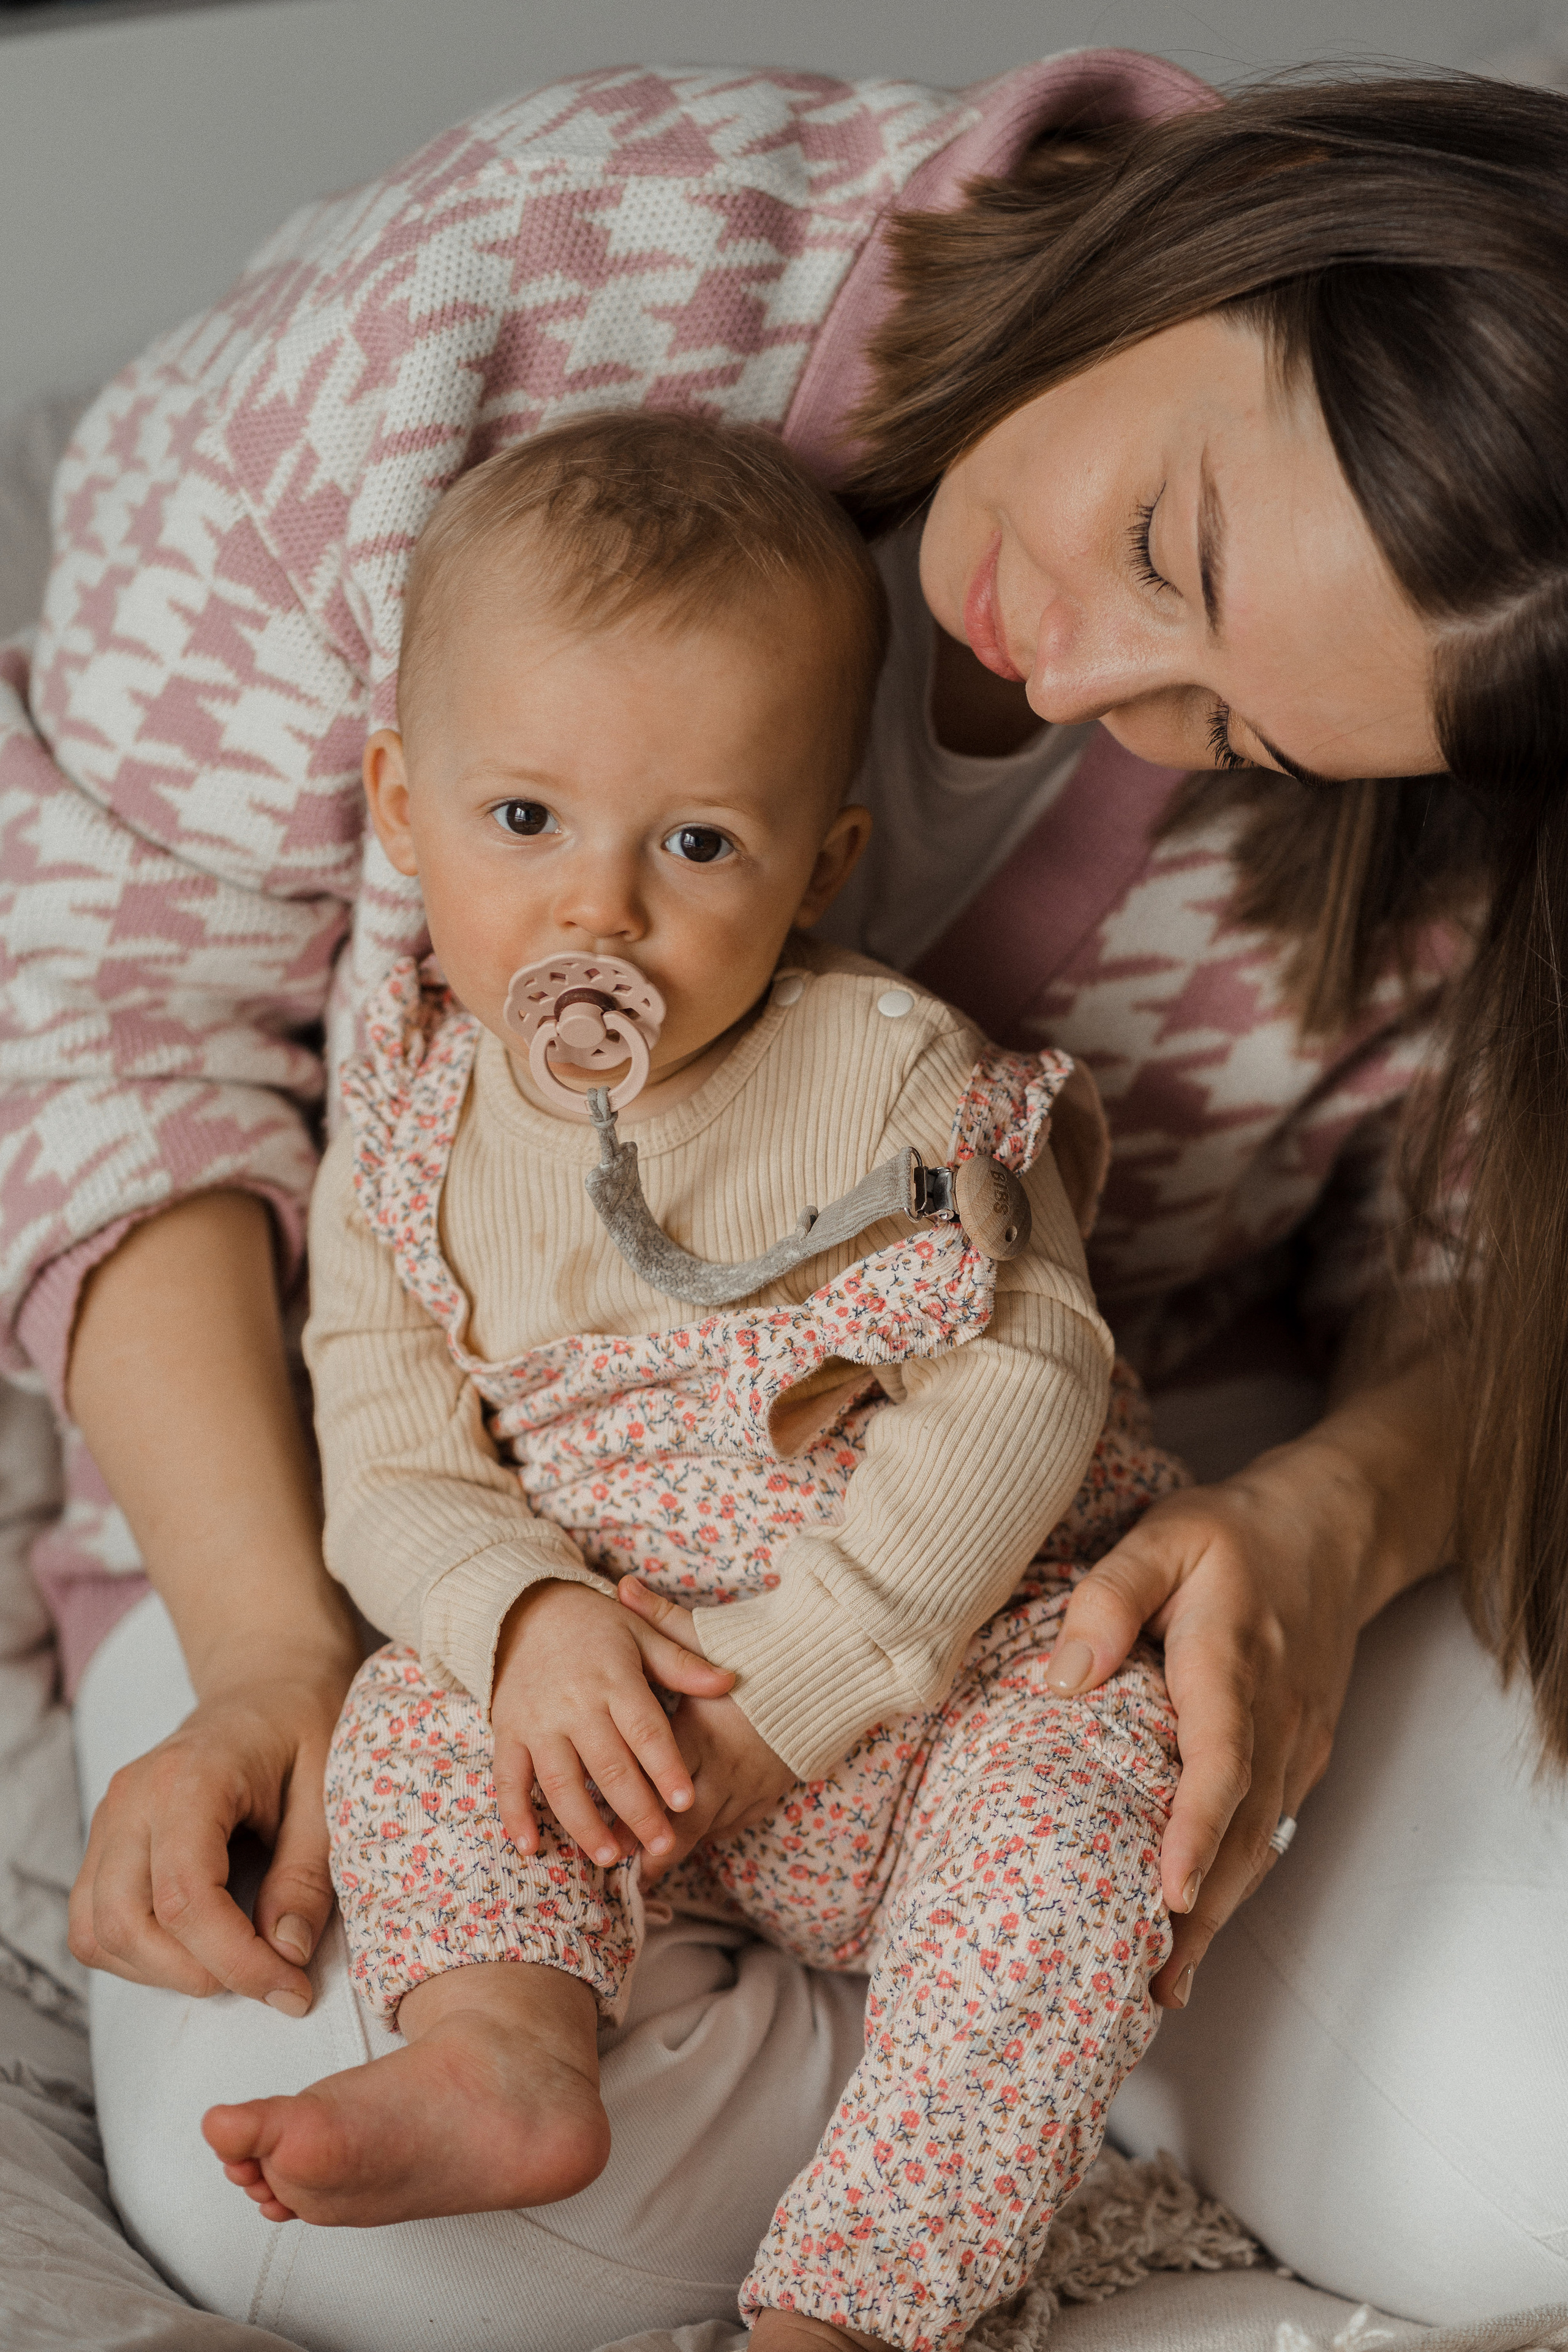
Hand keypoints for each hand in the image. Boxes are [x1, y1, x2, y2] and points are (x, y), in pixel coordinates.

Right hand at [69, 1644, 353, 2011]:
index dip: (236, 1960)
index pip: (186, 1897)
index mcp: (190, 1778)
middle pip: (128, 1924)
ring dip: (162, 1973)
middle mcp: (133, 1799)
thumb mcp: (330, 1791)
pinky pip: (93, 1923)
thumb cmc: (305, 1727)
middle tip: (270, 1980)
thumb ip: (307, 1875)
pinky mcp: (106, 1841)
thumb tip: (284, 1954)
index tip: (292, 1989)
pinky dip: (137, 1956)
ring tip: (236, 1963)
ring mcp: (110, 1819)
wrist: (268, 1684)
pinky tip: (197, 1948)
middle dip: (198, 1974)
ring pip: (99, 1933)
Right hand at [491, 1580, 734, 1866]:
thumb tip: (729, 1681)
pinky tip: (531, 1847)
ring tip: (609, 1857)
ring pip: (560, 1782)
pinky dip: (515, 1815)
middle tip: (661, 1846)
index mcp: (613, 1679)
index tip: (686, 1802)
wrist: (527, 1609)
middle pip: (608, 1766)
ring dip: (584, 1824)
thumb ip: (682, 1665)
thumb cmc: (596, 1627)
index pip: (645, 1730)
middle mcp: (574, 1704)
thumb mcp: (641, 1635)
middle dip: (637, 1811)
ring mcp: (536, 1722)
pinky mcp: (508, 1733)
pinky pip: (508, 1779)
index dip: (665, 1767)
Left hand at [617, 1578, 796, 1880]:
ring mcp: (752, 1783)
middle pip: (683, 1823)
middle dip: (652, 1850)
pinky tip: (698, 1836)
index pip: (658, 1781)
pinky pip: (739, 1822)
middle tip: (623, 1869)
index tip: (604, 1835)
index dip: (631, 1812)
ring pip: (711, 1830)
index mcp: (701, 1731)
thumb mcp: (708, 1631)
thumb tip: (621, 1585)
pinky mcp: (773, 1788)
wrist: (837, 1663)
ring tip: (652, 1863)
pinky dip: (716, 1832)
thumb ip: (660, 1617)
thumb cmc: (764, 1646)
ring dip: (683, 1846)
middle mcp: (725, 1767)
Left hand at [1042, 1435, 1371, 2007]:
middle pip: (1243, 1831)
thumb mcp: (1163, 1537)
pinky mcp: (1302, 1753)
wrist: (1330, 1530)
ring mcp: (1297, 1743)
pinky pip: (1269, 1828)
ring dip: (1217, 1913)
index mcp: (1233, 1666)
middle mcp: (1275, 1719)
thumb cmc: (1231, 1534)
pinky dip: (1235, 1880)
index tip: (1165, 1895)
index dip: (1194, 1833)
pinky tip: (1197, 1921)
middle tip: (1150, 1984)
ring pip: (1260, 1842)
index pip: (1220, 1764)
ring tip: (1165, 1983)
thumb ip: (1110, 1598)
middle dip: (1199, 1912)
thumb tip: (1063, 1677)